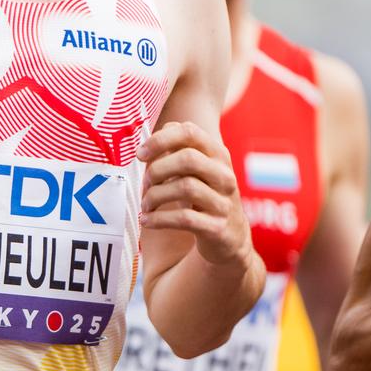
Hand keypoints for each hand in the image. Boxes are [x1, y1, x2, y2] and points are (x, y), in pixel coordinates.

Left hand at [138, 121, 250, 266]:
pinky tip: (147, 220)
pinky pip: (184, 219)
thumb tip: (148, 145)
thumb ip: (177, 151)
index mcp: (218, 155)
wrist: (231, 237)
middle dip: (157, 170)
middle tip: (145, 183)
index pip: (189, 132)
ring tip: (145, 205)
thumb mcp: (197, 171)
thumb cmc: (205, 197)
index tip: (140, 154)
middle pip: (188, 159)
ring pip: (185, 187)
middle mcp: (224, 175)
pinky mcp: (217, 227)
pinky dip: (159, 219)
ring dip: (155, 196)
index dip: (160, 140)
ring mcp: (223, 202)